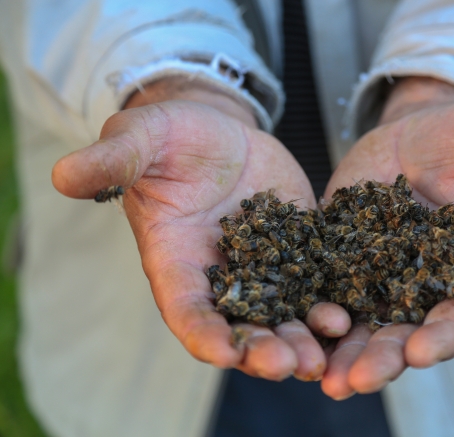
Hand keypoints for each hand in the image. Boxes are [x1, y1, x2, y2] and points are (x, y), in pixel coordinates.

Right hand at [52, 77, 349, 381]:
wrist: (219, 131)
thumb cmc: (171, 136)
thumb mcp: (142, 140)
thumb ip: (113, 161)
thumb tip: (61, 174)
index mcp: (177, 262)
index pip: (186, 310)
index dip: (203, 333)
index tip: (223, 352)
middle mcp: (220, 277)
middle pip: (240, 327)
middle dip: (262, 350)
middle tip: (289, 364)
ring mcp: (263, 268)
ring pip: (281, 318)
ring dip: (300, 342)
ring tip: (322, 356)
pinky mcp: (298, 252)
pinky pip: (314, 287)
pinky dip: (328, 307)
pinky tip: (346, 318)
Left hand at [320, 77, 453, 398]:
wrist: (422, 125)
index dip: (442, 335)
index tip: (420, 353)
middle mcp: (421, 277)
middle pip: (403, 329)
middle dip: (381, 358)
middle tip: (354, 383)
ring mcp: (377, 266)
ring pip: (360, 318)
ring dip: (341, 350)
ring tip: (320, 377)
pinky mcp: (341, 248)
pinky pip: (324, 283)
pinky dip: (311, 308)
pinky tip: (289, 326)